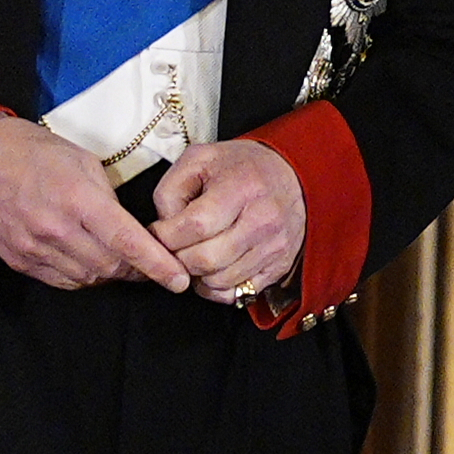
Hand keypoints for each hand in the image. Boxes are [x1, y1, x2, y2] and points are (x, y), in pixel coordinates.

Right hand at [0, 114, 191, 294]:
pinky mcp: (20, 260)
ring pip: (89, 278)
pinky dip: (83, 275)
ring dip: (110, 273)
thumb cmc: (35, 153)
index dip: (157, 265)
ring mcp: (34, 248)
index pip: (127, 242)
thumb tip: (134, 231)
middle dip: (136, 269)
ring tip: (116, 258)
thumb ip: (110, 200)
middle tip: (148, 262)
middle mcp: (55, 228)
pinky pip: (63, 281)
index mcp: (77, 198)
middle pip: (111, 267)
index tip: (178, 280)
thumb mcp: (83, 162)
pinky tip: (86, 259)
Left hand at [153, 137, 304, 303]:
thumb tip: (164, 231)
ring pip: (219, 281)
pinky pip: (239, 293)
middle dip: (179, 258)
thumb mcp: (198, 160)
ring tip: (195, 254)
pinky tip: (215, 267)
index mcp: (241, 188)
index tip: (161, 231)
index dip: (167, 235)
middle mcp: (262, 221)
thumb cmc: (241, 168)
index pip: (194, 226)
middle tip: (176, 246)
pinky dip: (218, 287)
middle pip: (205, 259)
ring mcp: (274, 247)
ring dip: (198, 274)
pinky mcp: (280, 266)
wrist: (293, 175)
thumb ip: (171, 191)